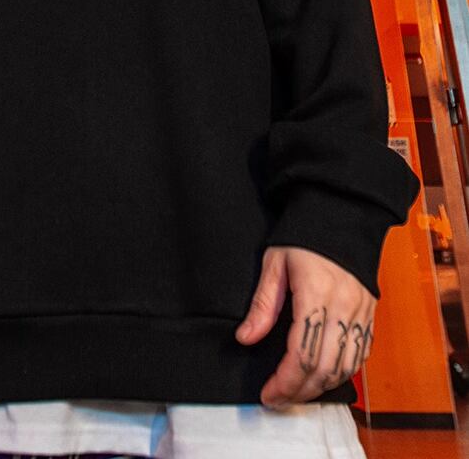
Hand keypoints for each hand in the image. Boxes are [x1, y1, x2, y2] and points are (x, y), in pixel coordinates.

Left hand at [235, 246, 374, 408]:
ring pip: (347, 367)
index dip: (285, 381)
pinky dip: (343, 372)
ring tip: (297, 392)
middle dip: (300, 391)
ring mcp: (361, 313)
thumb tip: (245, 338)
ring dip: (321, 387)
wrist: (340, 217)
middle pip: (325, 368)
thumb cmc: (303, 238)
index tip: (268, 393)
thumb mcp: (274, 263)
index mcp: (316, 294)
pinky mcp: (370, 314)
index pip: (303, 353)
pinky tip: (323, 376)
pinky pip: (360, 354)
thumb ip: (262, 304)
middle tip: (278, 399)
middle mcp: (344, 308)